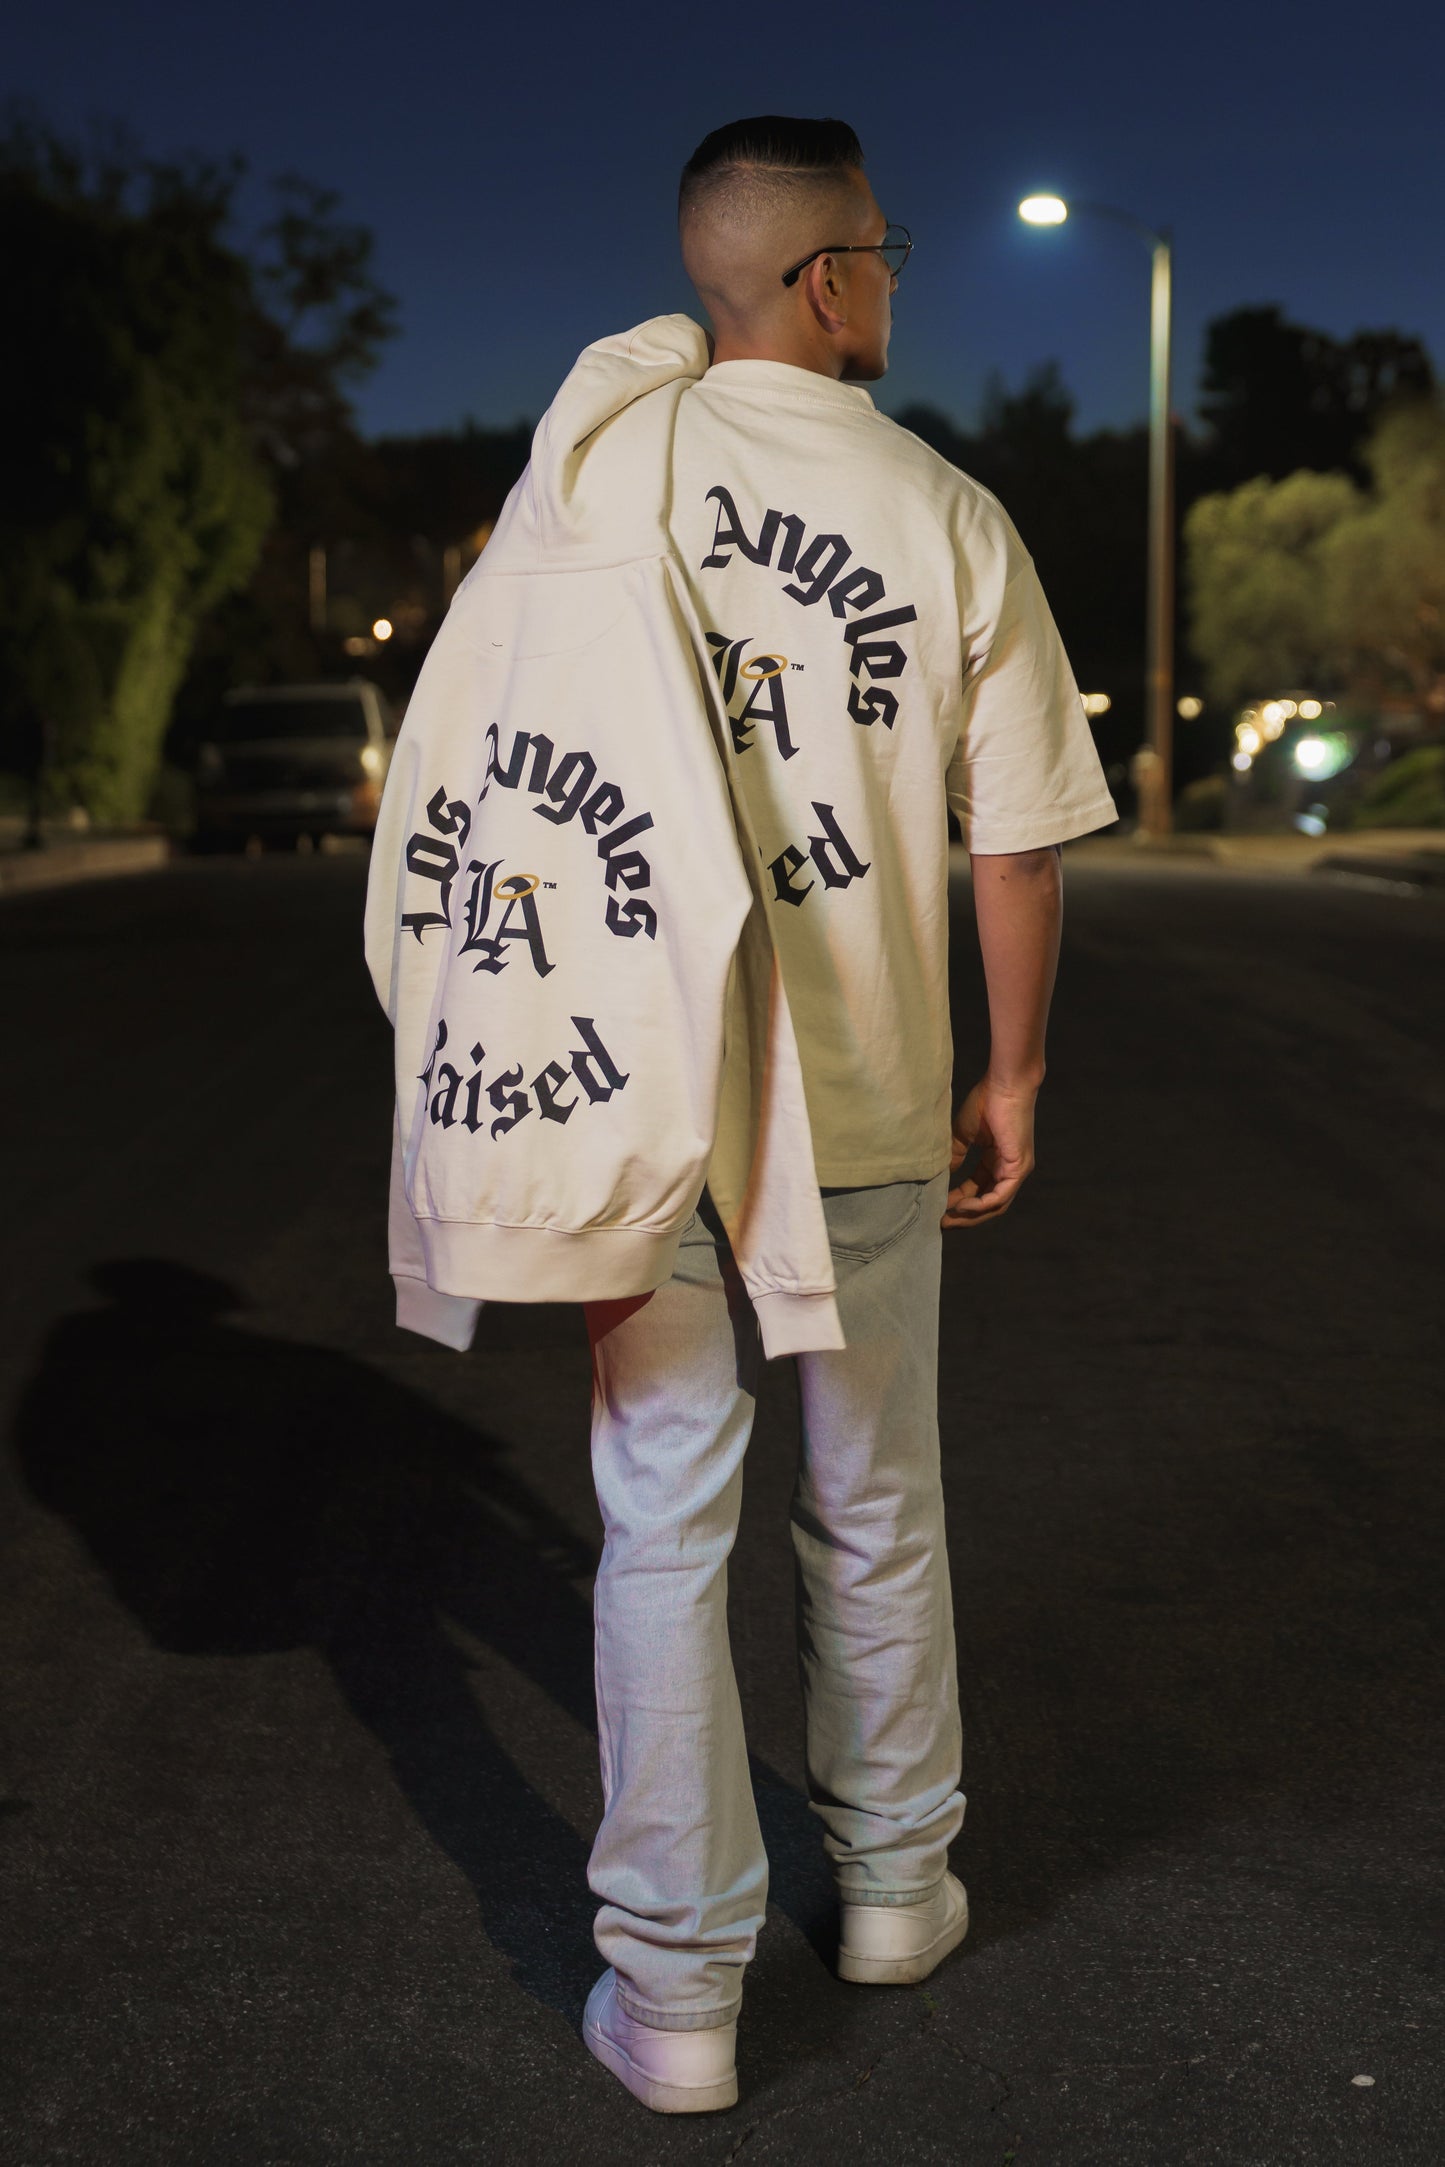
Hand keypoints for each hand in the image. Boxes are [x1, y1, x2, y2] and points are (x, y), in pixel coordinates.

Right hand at [943, 1077, 1037, 1227]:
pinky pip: (1000, 1196)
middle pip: (987, 1204)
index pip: (978, 1190)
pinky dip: (981, 1205)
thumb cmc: (986, 1102)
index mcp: (996, 1161)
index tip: (937, 1208)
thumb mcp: (963, 1135)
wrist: (1004, 1085)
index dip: (958, 1201)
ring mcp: (1016, 1170)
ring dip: (971, 1215)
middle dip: (964, 1216)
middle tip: (941, 1223)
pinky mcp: (1019, 1168)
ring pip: (995, 1205)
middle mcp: (1008, 1169)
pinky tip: (962, 1206)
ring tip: (949, 1218)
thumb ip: (954, 1157)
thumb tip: (941, 1177)